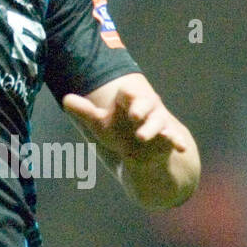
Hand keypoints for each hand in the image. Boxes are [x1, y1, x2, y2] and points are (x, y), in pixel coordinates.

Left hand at [62, 88, 186, 164]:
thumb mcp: (100, 123)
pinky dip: (177, 141)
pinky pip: (174, 138)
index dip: (128, 95)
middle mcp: (146, 108)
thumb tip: (65, 99)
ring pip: (158, 122)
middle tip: (135, 114)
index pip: (128, 93)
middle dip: (141, 107)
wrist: (141, 152)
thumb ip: (84, 111)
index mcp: (129, 101)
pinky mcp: (169, 138)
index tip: (126, 96)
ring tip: (142, 136)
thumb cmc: (119, 132)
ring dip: (152, 128)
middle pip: (145, 103)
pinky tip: (181, 147)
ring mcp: (159, 122)